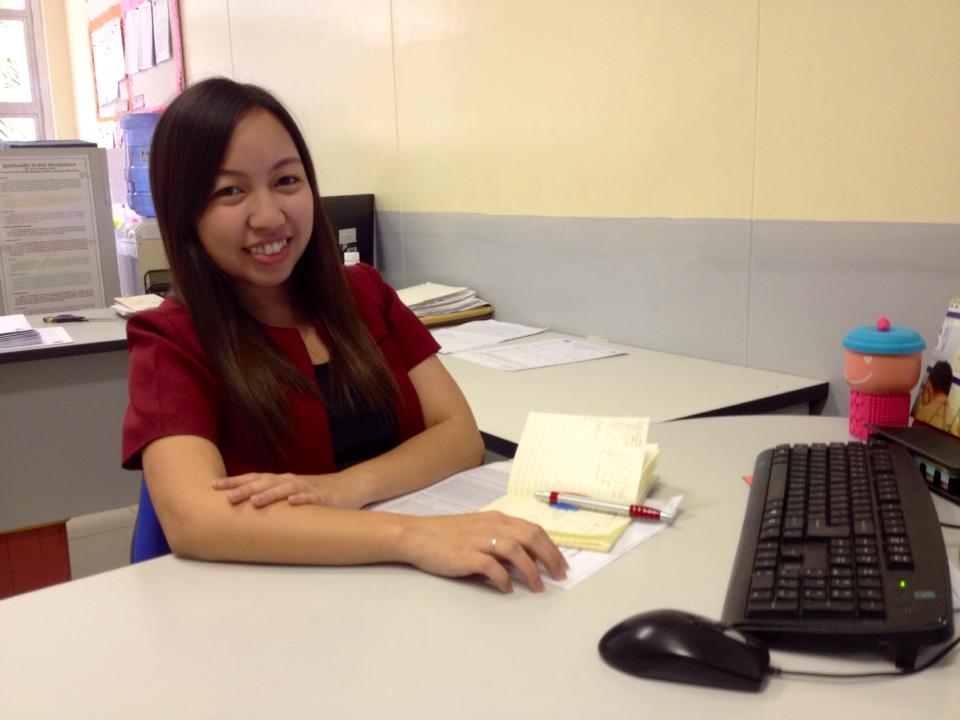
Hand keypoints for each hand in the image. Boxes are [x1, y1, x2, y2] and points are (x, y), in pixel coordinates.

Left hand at [212, 472, 363, 508]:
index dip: (234, 481)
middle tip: (227, 498)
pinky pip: (312, 499)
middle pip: (265, 482)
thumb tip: (241, 510)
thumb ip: (270, 498)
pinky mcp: (324, 498)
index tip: (212, 486)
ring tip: (255, 502)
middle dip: (245, 489)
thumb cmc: (313, 494)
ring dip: (269, 494)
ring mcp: (307, 488)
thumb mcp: (289, 494)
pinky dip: (302, 500)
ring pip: (285, 489)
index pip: (253, 478)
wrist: (348, 487)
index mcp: (279, 480)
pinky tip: (293, 503)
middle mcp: (290, 481)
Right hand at [399, 511, 567, 592]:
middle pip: (531, 537)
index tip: (561, 564)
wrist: (416, 535)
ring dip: (531, 570)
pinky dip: (504, 579)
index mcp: (497, 519)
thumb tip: (523, 559)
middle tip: (560, 575)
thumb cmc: (446, 534)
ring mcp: (479, 540)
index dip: (552, 547)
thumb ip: (501, 540)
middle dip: (550, 558)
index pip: (533, 530)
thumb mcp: (478, 530)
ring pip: (516, 550)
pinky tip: (507, 589)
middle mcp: (492, 526)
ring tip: (538, 587)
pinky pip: (492, 567)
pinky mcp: (466, 555)